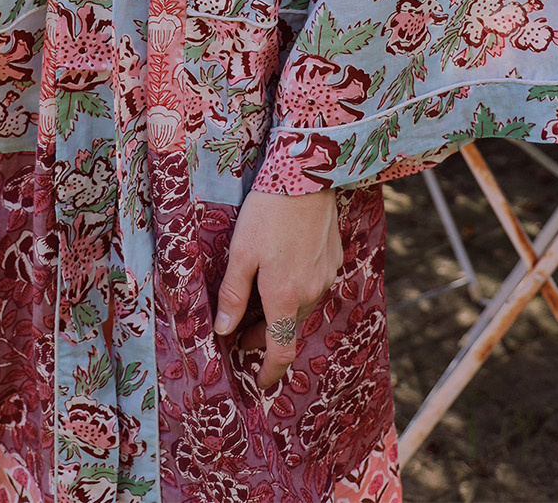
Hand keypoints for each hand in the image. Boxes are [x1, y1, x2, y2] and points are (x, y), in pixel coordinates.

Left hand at [213, 187, 342, 388]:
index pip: (280, 350)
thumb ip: (233, 294)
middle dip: (266, 336)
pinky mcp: (334, 257)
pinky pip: (314, 285)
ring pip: (302, 306)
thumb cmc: (267, 213)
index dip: (270, 370)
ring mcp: (326, 275)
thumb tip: (223, 331)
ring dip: (281, 312)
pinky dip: (296, 290)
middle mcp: (311, 292)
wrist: (307, 176)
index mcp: (285, 297)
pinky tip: (282, 270)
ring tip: (258, 301)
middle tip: (241, 332)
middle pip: (289, 327)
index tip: (260, 381)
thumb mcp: (240, 253)